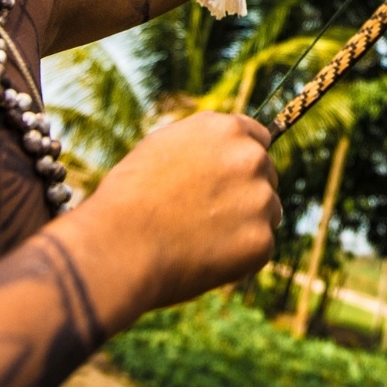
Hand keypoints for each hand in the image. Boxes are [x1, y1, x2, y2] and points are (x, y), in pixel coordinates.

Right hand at [66, 112, 280, 308]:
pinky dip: (239, 257)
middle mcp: (250, 157)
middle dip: (246, 193)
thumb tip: (225, 149)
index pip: (257, 138)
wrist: (119, 245)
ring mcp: (260, 198)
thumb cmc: (129, 198)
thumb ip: (202, 145)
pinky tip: (204, 258)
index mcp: (226, 128)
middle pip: (266, 175)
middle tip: (207, 217)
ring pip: (268, 212)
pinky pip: (260, 248)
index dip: (241, 161)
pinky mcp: (261, 240)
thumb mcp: (163, 148)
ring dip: (246, 225)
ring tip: (200, 239)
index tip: (229, 180)